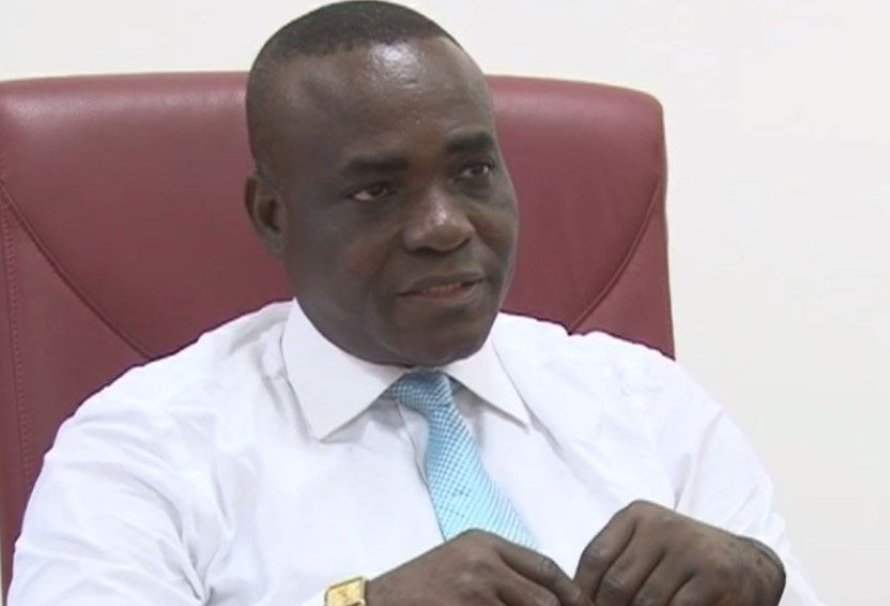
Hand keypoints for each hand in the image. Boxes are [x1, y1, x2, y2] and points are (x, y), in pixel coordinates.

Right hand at [367, 530, 590, 605]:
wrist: (378, 603)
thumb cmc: (420, 585)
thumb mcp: (461, 560)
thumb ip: (500, 569)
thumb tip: (547, 592)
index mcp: (485, 543)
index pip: (544, 567)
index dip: (570, 592)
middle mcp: (483, 563)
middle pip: (544, 597)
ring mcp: (474, 591)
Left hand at [574, 501, 784, 605]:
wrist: (747, 565)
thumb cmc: (683, 562)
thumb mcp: (646, 549)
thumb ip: (615, 565)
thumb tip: (574, 598)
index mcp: (637, 515)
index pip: (595, 557)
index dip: (584, 593)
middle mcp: (663, 525)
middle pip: (617, 584)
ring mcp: (690, 549)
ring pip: (645, 603)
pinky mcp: (715, 576)